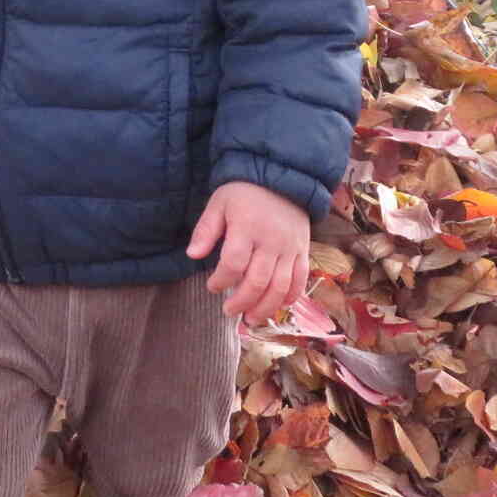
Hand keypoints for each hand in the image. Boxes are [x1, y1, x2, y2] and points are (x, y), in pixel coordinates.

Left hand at [187, 181, 309, 323]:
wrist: (283, 177)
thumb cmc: (245, 191)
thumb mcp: (219, 203)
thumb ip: (206, 230)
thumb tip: (192, 255)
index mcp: (247, 227)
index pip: (233, 263)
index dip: (221, 280)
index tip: (212, 286)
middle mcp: (271, 241)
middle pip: (257, 281)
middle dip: (241, 302)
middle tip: (228, 311)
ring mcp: (290, 248)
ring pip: (280, 287)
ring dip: (265, 308)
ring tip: (250, 318)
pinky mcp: (303, 251)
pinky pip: (300, 280)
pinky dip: (290, 298)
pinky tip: (276, 307)